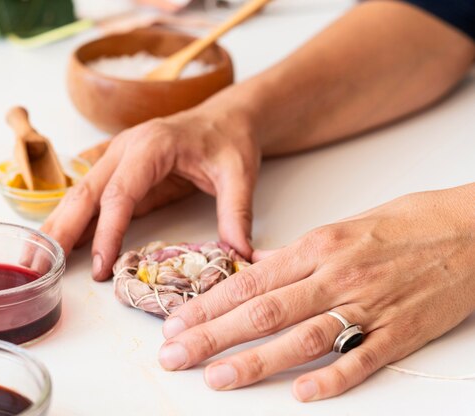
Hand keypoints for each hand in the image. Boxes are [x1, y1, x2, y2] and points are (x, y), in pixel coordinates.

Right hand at [42, 105, 260, 279]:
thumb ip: (237, 211)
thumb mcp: (239, 173)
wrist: (225, 118)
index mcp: (152, 145)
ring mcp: (118, 158)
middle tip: (37, 265)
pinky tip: (57, 242)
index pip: (120, 193)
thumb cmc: (228, 141)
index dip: (107, 231)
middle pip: (86, 191)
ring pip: (80, 193)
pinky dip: (74, 220)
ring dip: (58, 226)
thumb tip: (239, 253)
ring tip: (33, 258)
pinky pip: (92, 197)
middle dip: (61, 228)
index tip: (101, 267)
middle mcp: (126, 148)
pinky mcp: (120, 172)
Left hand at [158, 186, 474, 399]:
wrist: (470, 227)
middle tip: (175, 355)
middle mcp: (336, 274)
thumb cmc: (405, 223)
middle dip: (212, 335)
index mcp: (317, 246)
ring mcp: (369, 304)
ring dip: (256, 361)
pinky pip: (364, 359)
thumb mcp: (341, 227)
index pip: (250, 282)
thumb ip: (296, 254)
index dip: (208, 305)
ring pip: (303, 337)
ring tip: (217, 378)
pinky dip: (332, 378)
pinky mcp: (403, 331)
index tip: (176, 322)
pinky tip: (301, 393)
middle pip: (263, 312)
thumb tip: (256, 269)